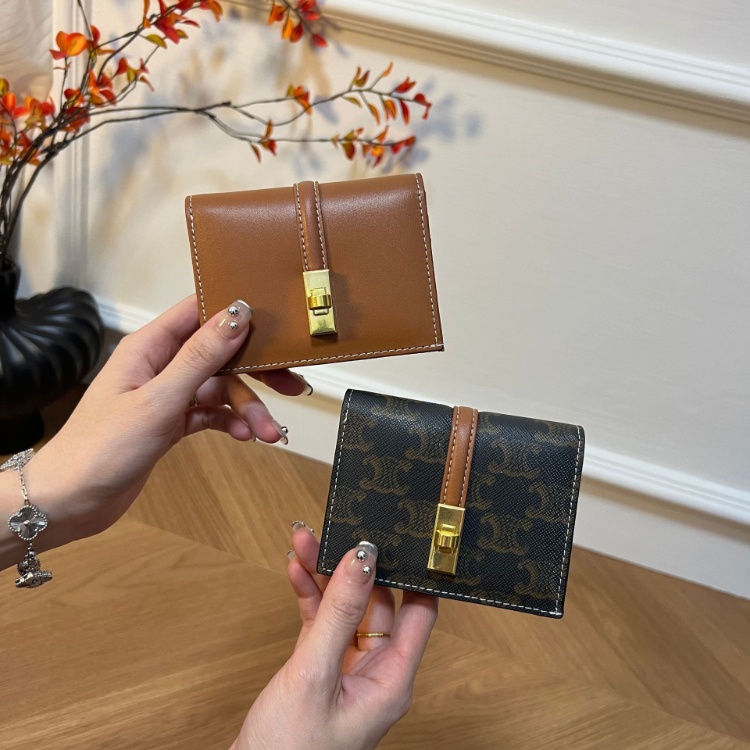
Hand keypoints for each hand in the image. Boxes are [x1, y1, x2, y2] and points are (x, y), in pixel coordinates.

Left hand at [20, 295, 308, 549]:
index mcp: (150, 346)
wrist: (71, 502)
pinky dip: (230, 423)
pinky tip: (245, 437)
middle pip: (220, 354)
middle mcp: (160, 365)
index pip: (200, 312)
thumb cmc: (100, 448)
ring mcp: (167, 394)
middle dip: (256, 372)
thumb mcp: (158, 400)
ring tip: (269, 433)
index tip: (275, 325)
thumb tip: (236, 315)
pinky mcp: (171, 421)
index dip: (237, 313)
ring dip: (247, 408)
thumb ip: (200, 357)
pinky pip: (211, 413)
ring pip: (220, 389)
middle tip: (291, 385)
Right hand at [233, 525, 437, 749]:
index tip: (403, 535)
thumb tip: (363, 558)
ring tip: (306, 540)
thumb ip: (339, 613)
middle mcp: (376, 672)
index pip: (418, 611)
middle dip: (356, 564)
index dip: (414, 572)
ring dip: (325, 575)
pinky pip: (322, 623)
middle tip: (337, 529)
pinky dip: (309, 596)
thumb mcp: (315, 673)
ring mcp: (347, 670)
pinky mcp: (320, 670)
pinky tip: (296, 571)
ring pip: (345, 609)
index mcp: (392, 679)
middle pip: (376, 603)